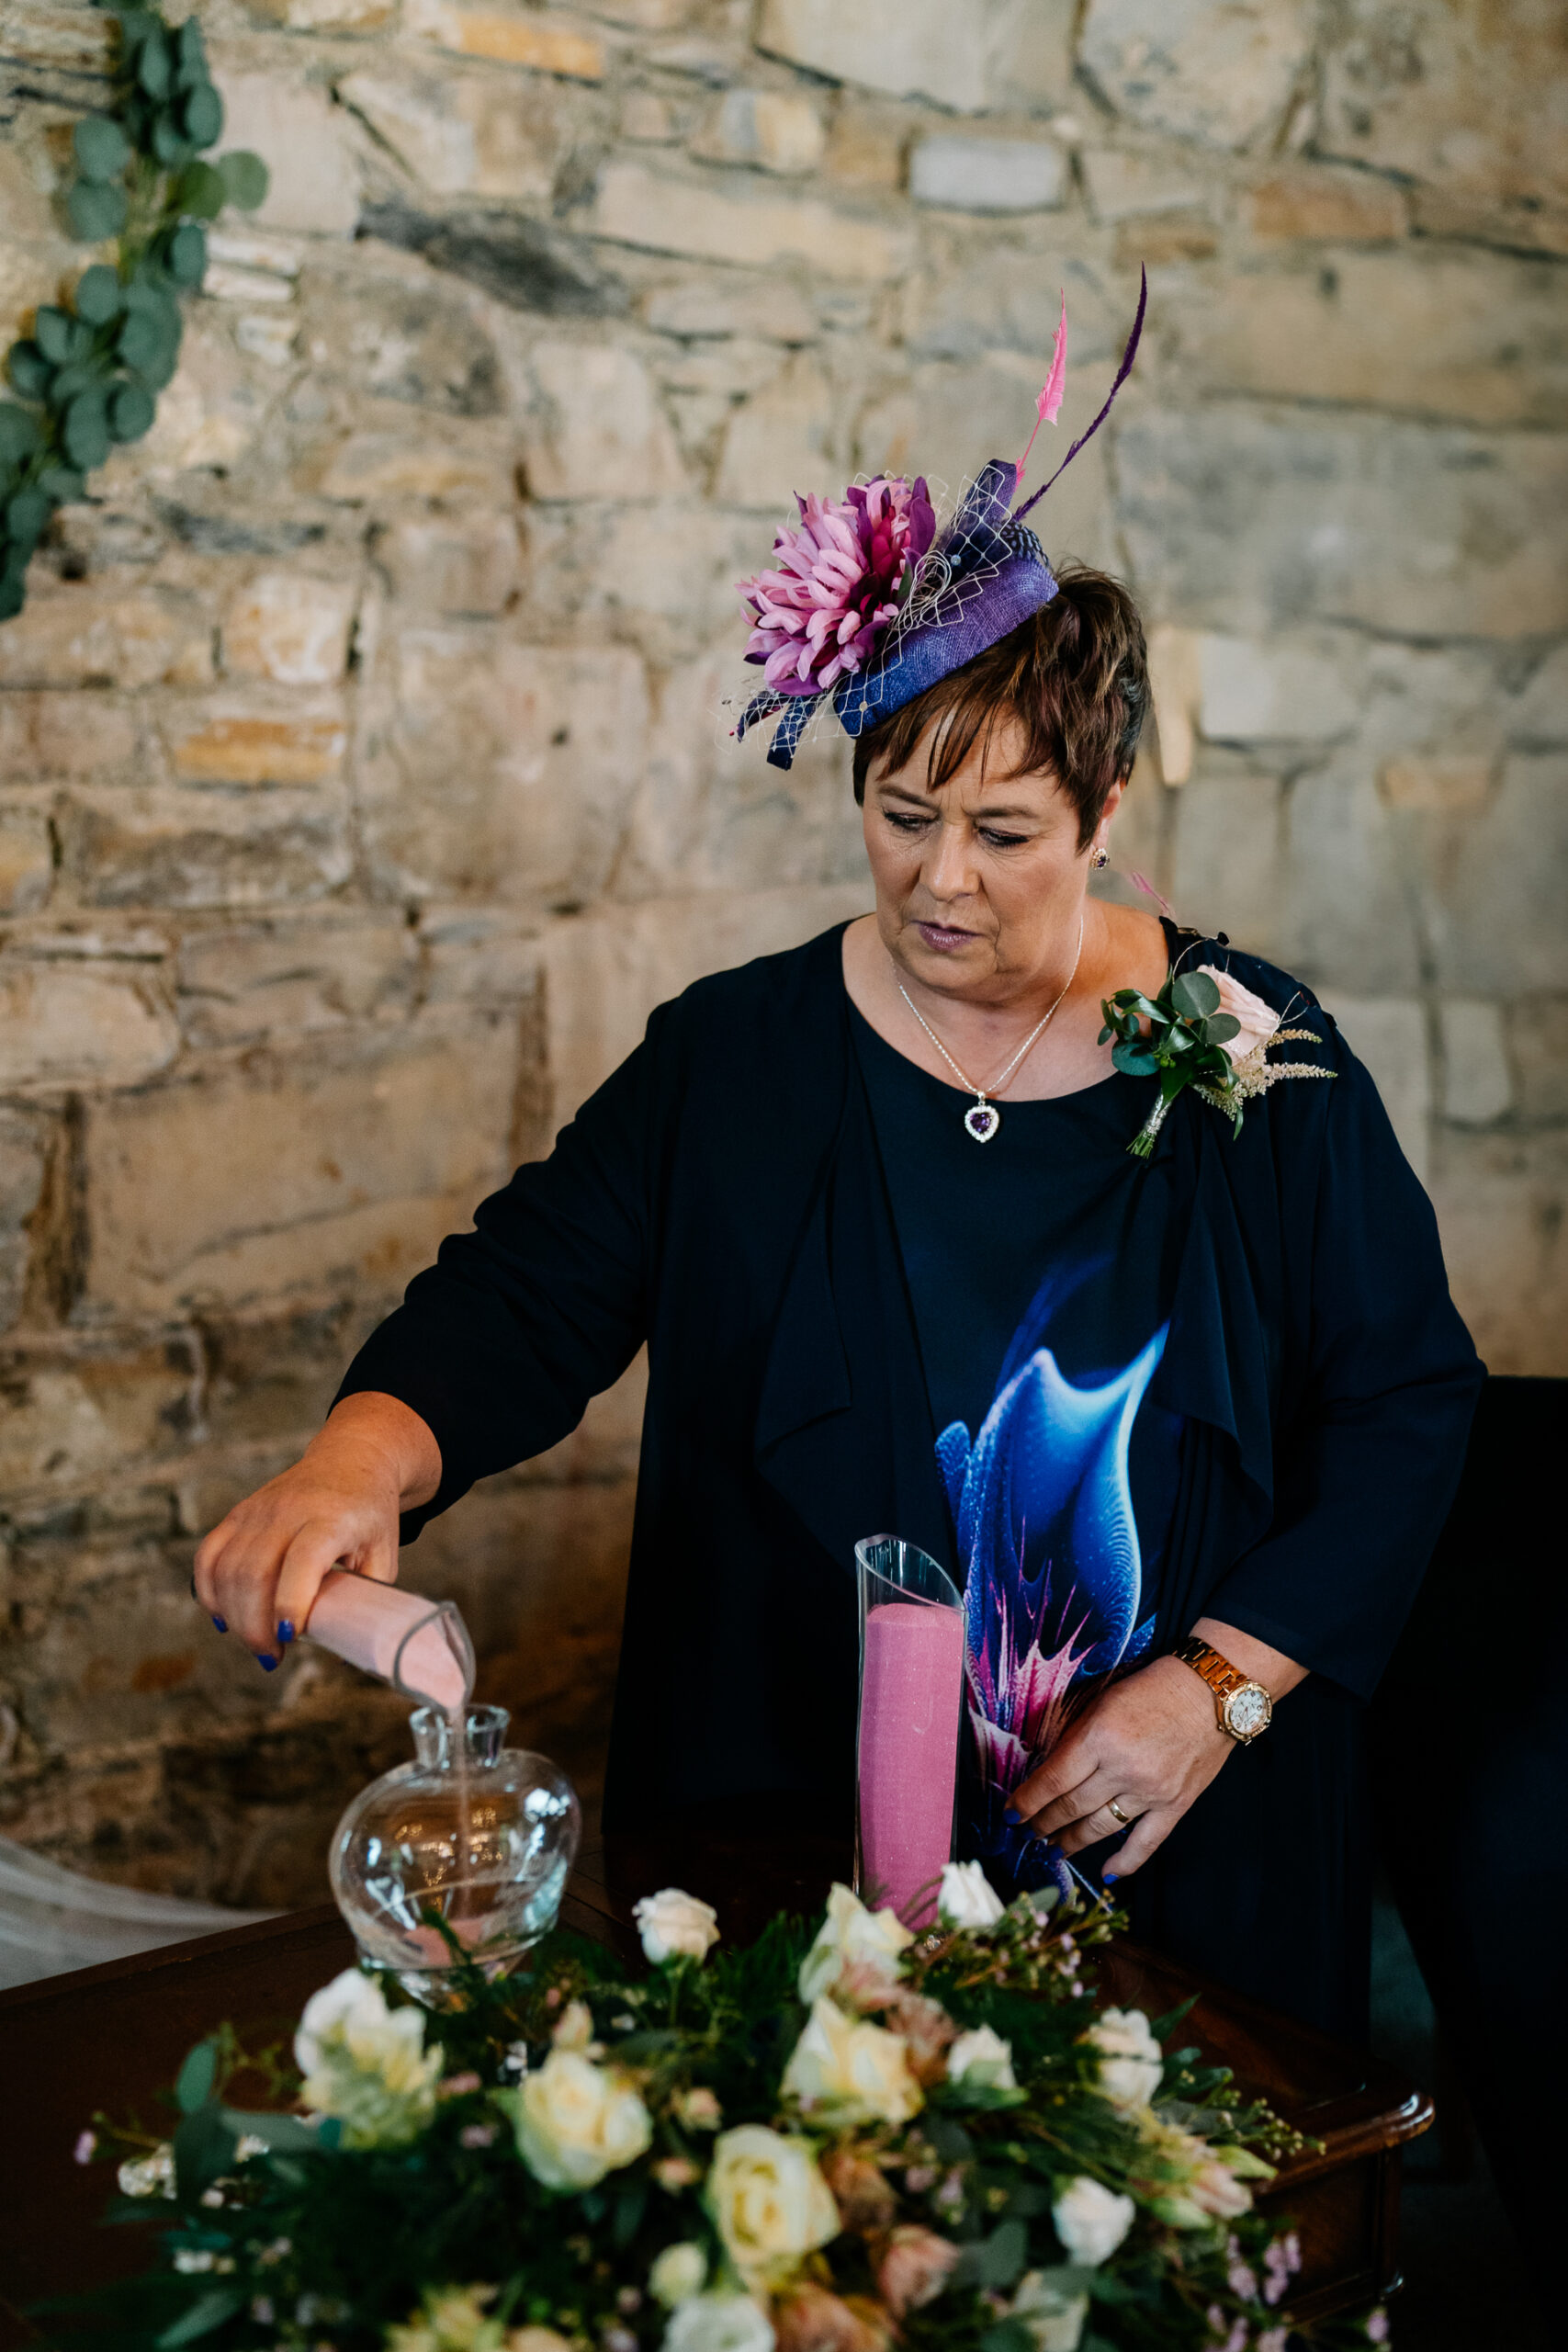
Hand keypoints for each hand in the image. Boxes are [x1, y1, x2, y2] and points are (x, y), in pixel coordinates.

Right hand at [191, 1393, 440, 1666]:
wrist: (352, 1459)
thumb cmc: (370, 1514)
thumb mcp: (385, 1554)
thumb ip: (367, 1600)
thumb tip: (347, 1651)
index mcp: (332, 1518)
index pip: (302, 1561)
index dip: (290, 1603)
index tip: (290, 1637)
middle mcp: (290, 1510)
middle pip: (254, 1573)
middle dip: (254, 1626)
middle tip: (271, 1655)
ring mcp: (259, 1509)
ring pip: (226, 1569)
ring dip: (233, 1616)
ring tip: (256, 1642)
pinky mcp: (239, 1513)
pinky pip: (208, 1556)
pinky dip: (209, 1592)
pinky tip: (225, 1617)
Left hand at [1006, 1656, 1233, 1879]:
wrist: (1211, 1693)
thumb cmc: (1153, 1689)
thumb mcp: (1103, 1702)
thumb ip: (1078, 1738)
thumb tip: (1050, 1772)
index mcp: (1100, 1737)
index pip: (1052, 1780)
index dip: (1027, 1802)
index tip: (1012, 1814)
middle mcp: (1123, 1768)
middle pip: (1072, 1807)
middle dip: (1044, 1823)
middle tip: (1029, 1832)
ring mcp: (1151, 1791)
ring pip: (1101, 1827)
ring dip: (1073, 1841)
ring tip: (1055, 1847)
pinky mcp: (1176, 1805)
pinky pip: (1146, 1842)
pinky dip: (1125, 1861)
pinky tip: (1106, 1872)